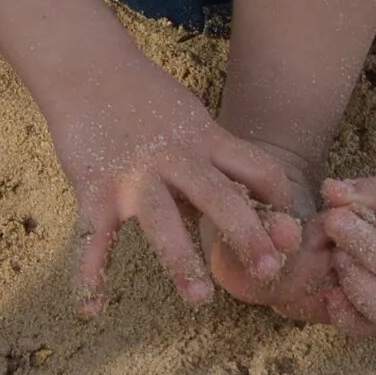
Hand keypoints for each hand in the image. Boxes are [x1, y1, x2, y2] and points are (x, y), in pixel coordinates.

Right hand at [46, 66, 307, 314]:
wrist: (85, 66)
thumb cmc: (141, 94)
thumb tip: (241, 190)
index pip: (259, 169)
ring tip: (199, 300)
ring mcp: (135, 175)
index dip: (280, 199)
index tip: (290, 231)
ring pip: (164, 221)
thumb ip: (211, 155)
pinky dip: (90, 272)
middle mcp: (176, 158)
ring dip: (182, 262)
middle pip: (220, 197)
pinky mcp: (95, 186)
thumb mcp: (188, 117)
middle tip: (269, 270)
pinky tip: (92, 308)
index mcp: (205, 140)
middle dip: (247, 234)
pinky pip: (94, 236)